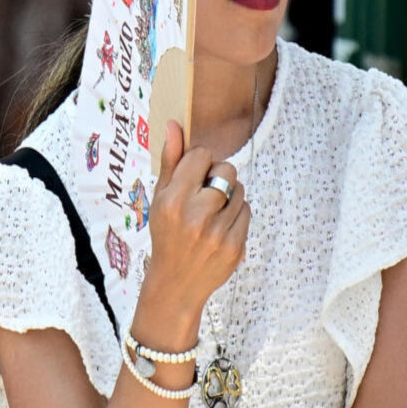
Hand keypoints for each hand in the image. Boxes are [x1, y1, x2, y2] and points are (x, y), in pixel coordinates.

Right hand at [141, 122, 249, 333]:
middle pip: (227, 170)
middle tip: (205, 193)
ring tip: (212, 213)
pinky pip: (247, 211)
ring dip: (230, 196)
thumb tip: (174, 124)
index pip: (201, 157)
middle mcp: (195, 215)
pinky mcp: (235, 246)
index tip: (193, 176)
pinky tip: (220, 227)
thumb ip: (170, 161)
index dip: (199, 162)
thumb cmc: (166, 233)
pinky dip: (236, 215)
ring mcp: (217, 232)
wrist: (176, 282)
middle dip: (219, 176)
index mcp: (172, 200)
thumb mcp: (159, 197)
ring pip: (240, 190)